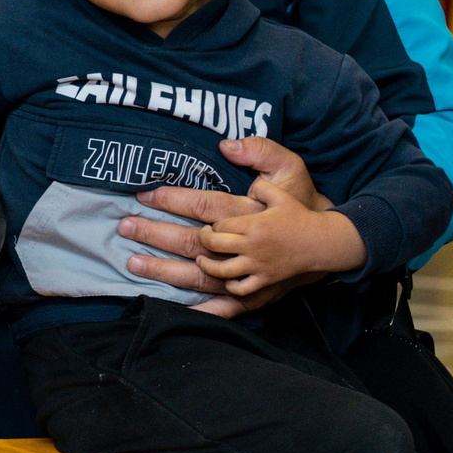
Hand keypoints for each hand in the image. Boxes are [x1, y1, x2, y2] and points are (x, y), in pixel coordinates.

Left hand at [117, 138, 330, 314]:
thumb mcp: (290, 169)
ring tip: (133, 263)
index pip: (204, 207)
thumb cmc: (303, 205)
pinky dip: (199, 307)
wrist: (329, 244)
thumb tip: (227, 144)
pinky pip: (223, 303)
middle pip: (192, 242)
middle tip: (123, 228)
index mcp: (251, 216)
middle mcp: (248, 247)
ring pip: (201, 275)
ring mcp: (251, 273)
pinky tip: (171, 308)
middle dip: (154, 234)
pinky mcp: (256, 292)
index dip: (172, 201)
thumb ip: (261, 153)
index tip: (144, 196)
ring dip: (165, 270)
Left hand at [196, 180, 364, 297]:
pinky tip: (225, 279)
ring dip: (207, 265)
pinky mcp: (265, 280)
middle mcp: (253, 245)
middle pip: (213, 245)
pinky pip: (240, 289)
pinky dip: (229, 286)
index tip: (210, 223)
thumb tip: (240, 172)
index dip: (211, 224)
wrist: (321, 242)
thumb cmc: (299, 216)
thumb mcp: (281, 192)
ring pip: (221, 270)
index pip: (219, 225)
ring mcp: (258, 265)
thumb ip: (260, 184)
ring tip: (202, 259)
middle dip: (203, 240)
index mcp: (254, 223)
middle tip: (203, 237)